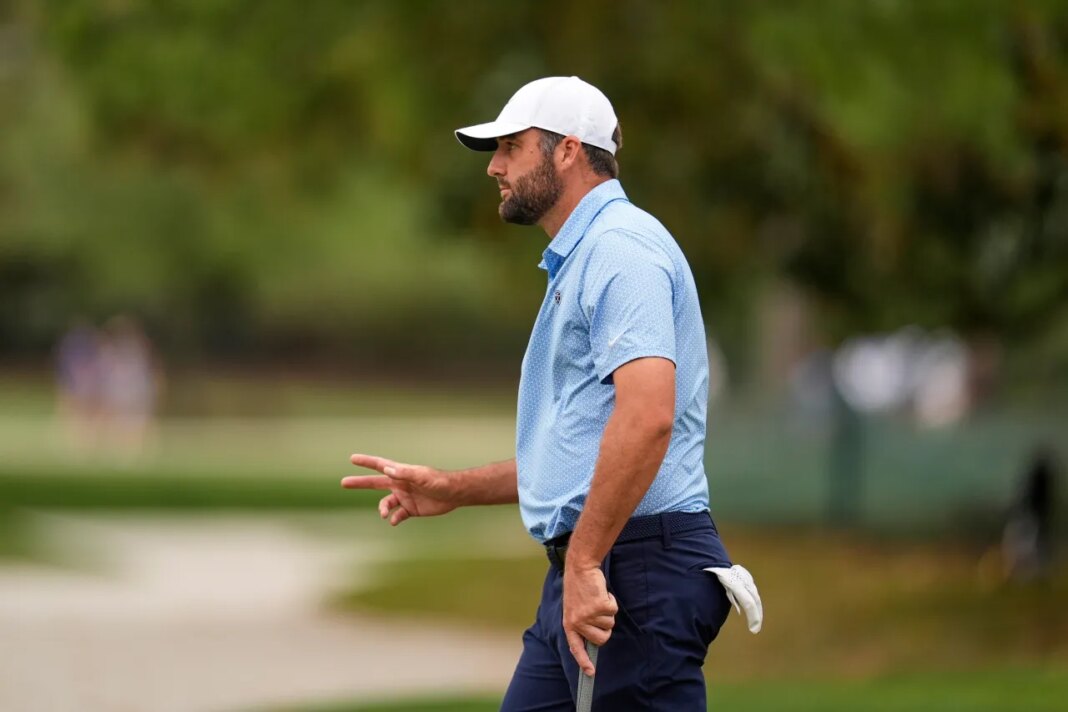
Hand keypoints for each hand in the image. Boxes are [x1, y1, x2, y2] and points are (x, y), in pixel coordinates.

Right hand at [342, 454, 457, 524]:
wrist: (454, 494)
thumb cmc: (439, 481)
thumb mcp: (422, 476)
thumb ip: (405, 473)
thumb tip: (387, 470)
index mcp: (401, 473)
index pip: (380, 465)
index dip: (366, 461)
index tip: (352, 458)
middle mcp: (400, 484)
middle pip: (375, 483)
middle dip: (359, 483)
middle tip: (343, 482)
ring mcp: (405, 497)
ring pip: (386, 504)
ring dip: (382, 509)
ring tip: (385, 514)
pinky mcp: (411, 509)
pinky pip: (397, 515)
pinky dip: (394, 519)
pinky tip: (394, 521)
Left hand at [562, 563, 616, 675]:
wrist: (580, 568)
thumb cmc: (578, 588)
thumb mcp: (573, 609)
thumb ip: (580, 624)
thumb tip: (592, 641)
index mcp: (569, 624)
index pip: (576, 648)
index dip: (584, 661)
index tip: (591, 673)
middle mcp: (578, 622)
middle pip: (601, 639)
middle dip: (605, 628)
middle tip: (599, 613)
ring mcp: (589, 615)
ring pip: (609, 624)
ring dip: (607, 611)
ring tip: (596, 599)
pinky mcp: (600, 606)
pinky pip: (613, 610)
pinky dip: (611, 600)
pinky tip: (602, 592)